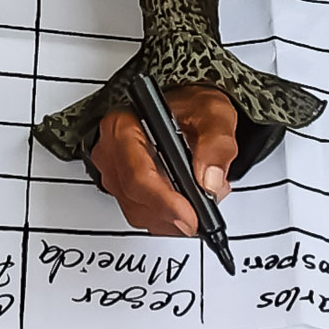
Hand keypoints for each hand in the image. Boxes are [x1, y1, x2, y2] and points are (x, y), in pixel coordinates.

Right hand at [89, 82, 241, 236]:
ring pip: (138, 212)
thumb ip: (216, 144)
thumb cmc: (194, 109)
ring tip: (199, 201)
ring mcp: (114, 172)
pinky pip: (141, 215)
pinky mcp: (122, 188)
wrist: (189, 112)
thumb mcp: (214, 116)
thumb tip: (209, 179)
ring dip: (171, 218)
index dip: (164, 200)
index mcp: (123, 125)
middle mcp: (111, 150)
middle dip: (172, 213)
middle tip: (202, 215)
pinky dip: (167, 218)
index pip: (137, 174)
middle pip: (135, 198)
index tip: (190, 214)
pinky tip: (186, 207)